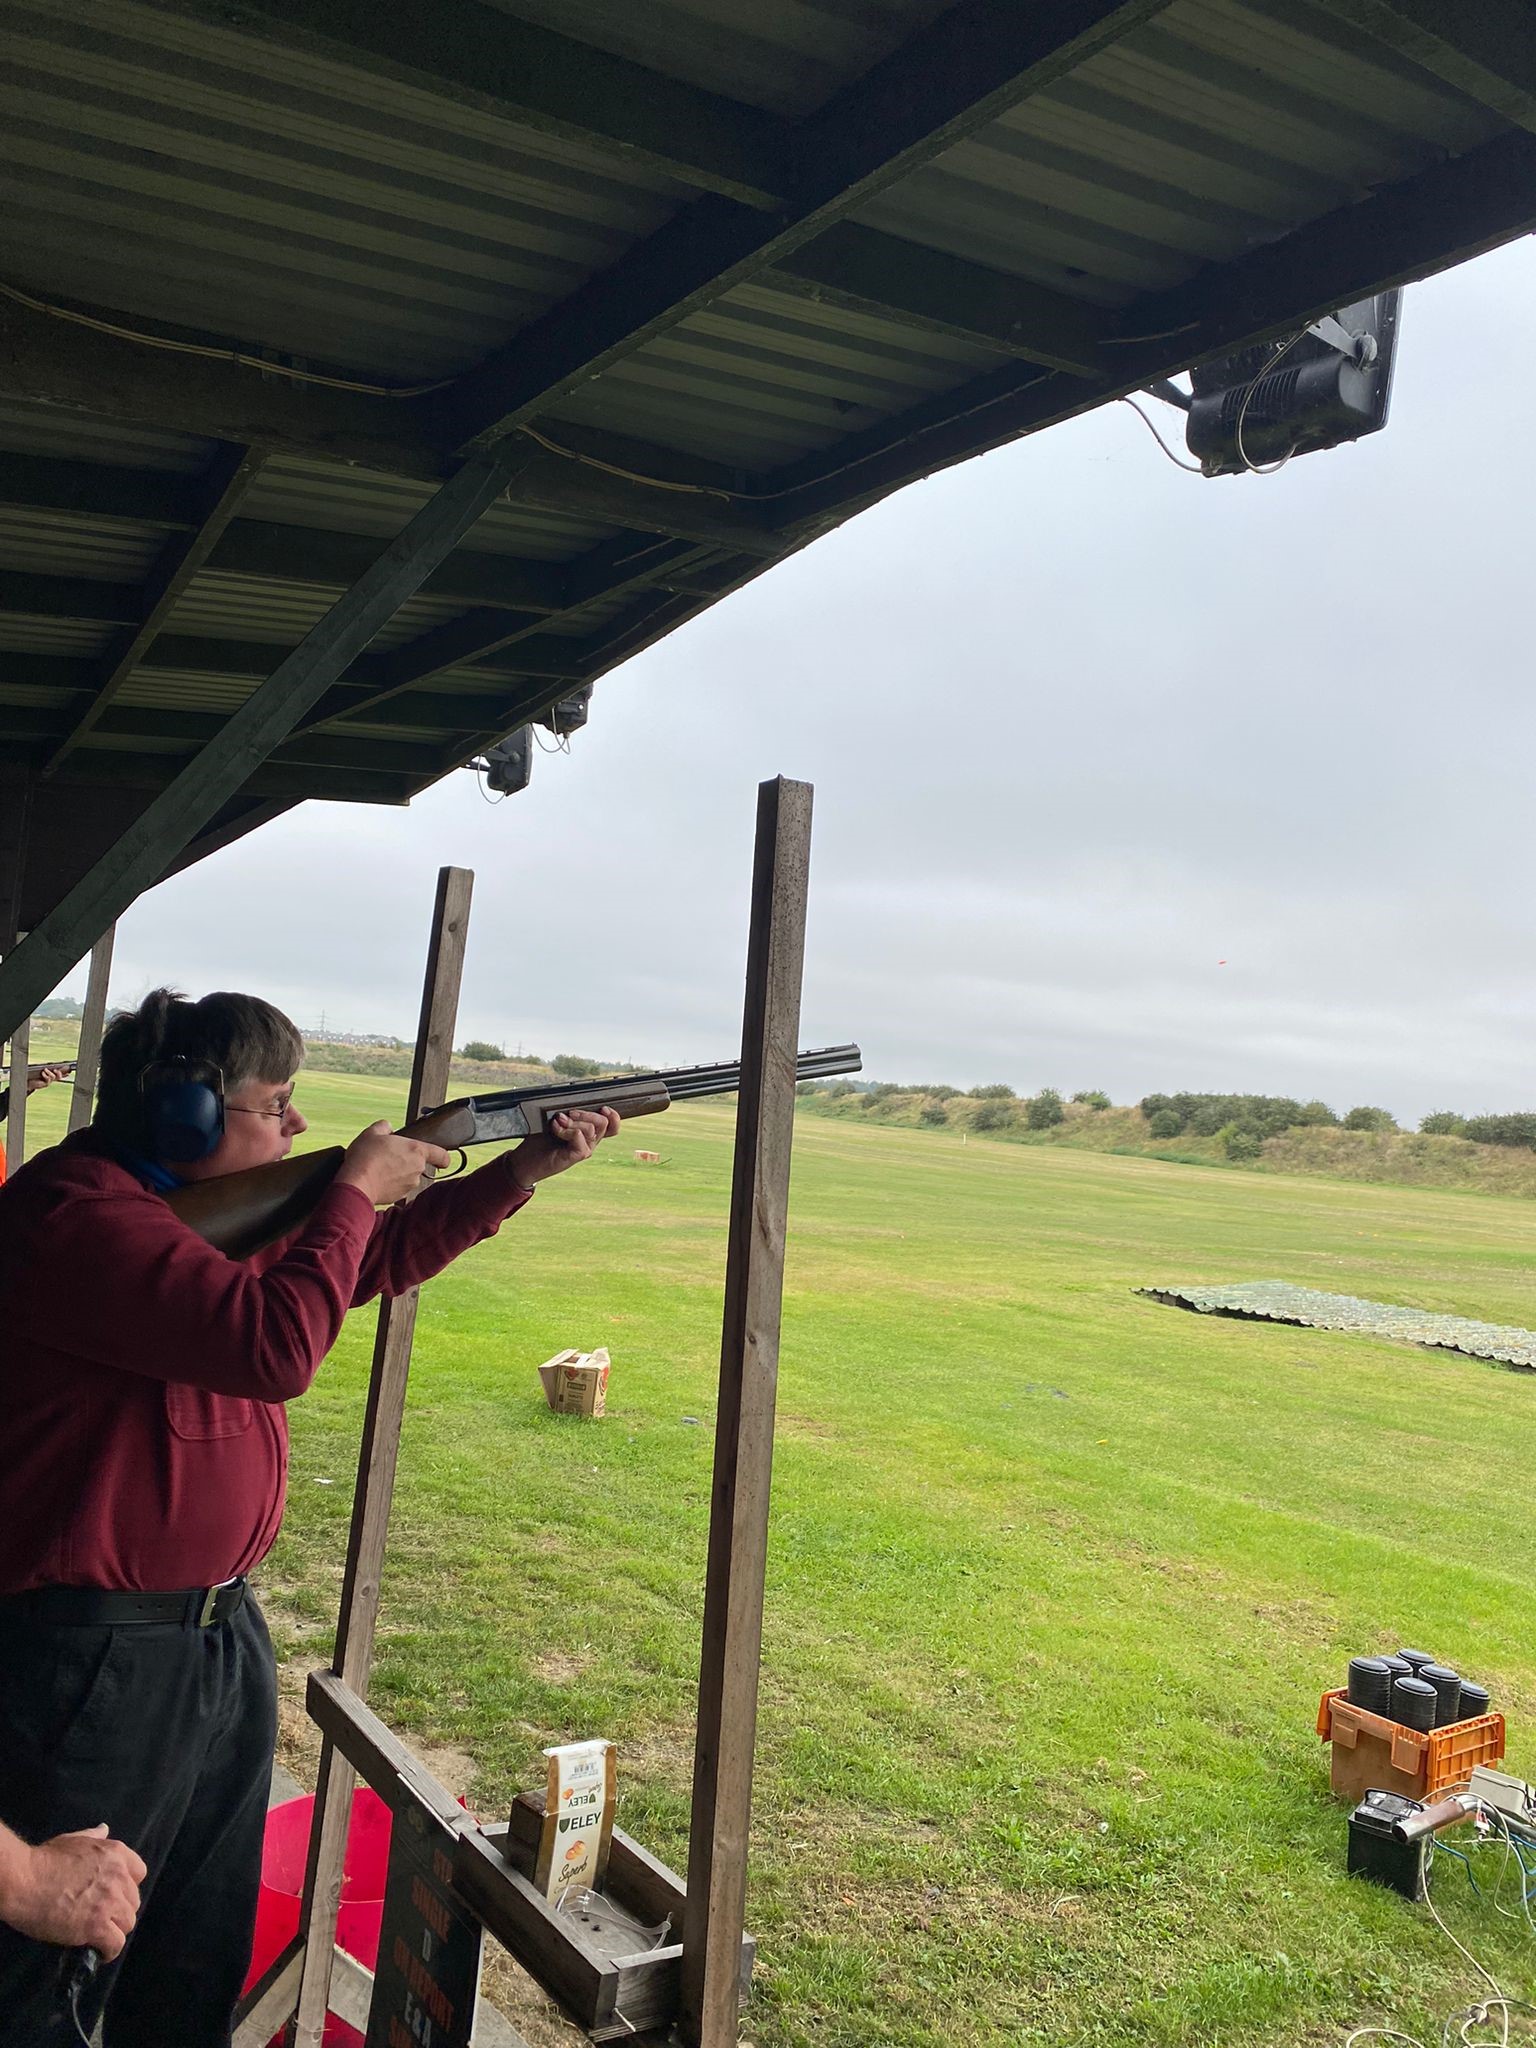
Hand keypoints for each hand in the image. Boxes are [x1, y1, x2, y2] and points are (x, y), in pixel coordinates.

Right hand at [5, 1826, 144, 1957]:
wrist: (25, 1881)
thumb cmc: (44, 1859)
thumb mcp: (73, 1840)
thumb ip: (93, 1837)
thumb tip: (104, 1829)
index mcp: (116, 1853)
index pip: (139, 1873)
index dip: (127, 1887)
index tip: (114, 1896)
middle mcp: (119, 1876)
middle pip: (134, 1900)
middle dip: (120, 1911)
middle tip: (102, 1918)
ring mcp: (109, 1901)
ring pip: (128, 1923)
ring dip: (115, 1931)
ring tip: (99, 1936)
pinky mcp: (96, 1926)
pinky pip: (116, 1944)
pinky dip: (109, 1951)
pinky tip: (99, 1952)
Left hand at [25, 1065, 69, 1095]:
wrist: (28, 1083)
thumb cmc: (34, 1077)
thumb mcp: (41, 1072)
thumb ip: (47, 1070)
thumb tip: (48, 1065)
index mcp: (51, 1076)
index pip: (60, 1074)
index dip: (65, 1073)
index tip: (68, 1071)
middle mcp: (51, 1079)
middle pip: (59, 1076)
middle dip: (59, 1072)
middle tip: (55, 1069)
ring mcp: (49, 1082)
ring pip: (54, 1077)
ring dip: (50, 1072)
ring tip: (45, 1069)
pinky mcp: (45, 1084)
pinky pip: (48, 1079)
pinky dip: (46, 1075)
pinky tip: (43, 1072)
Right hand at [335, 1122, 453, 1206]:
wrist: (356, 1184)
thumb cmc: (366, 1158)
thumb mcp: (372, 1132)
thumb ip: (384, 1126)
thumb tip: (387, 1128)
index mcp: (417, 1151)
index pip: (442, 1155)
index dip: (442, 1157)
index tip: (439, 1158)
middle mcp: (417, 1169)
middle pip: (419, 1164)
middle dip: (406, 1160)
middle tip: (388, 1155)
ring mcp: (409, 1185)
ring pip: (407, 1176)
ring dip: (397, 1172)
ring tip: (379, 1166)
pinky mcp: (399, 1197)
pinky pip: (397, 1187)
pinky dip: (389, 1183)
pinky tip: (376, 1178)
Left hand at [509, 1106, 620, 1190]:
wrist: (525, 1162)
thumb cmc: (539, 1140)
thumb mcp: (557, 1122)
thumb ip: (570, 1114)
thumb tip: (574, 1103)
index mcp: (588, 1134)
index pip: (612, 1126)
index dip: (613, 1116)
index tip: (603, 1108)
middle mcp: (589, 1142)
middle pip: (603, 1123)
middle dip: (586, 1113)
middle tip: (568, 1114)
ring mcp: (584, 1150)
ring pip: (591, 1129)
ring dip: (572, 1121)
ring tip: (557, 1121)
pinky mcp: (576, 1156)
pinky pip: (579, 1137)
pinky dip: (566, 1129)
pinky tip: (555, 1128)